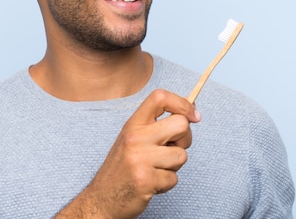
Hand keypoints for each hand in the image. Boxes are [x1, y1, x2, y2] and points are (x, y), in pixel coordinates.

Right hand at [55, 89, 200, 218]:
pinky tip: (152, 182)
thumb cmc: (122, 166)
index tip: (193, 115)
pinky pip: (174, 178)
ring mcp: (140, 159)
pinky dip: (167, 183)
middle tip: (172, 148)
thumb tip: (190, 113)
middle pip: (181, 124)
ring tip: (156, 168)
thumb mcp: (133, 137)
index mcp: (133, 124)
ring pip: (181, 155)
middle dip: (185, 139)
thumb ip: (156, 125)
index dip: (182, 103)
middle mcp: (135, 137)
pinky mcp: (146, 180)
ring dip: (174, 165)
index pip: (160, 97)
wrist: (102, 198)